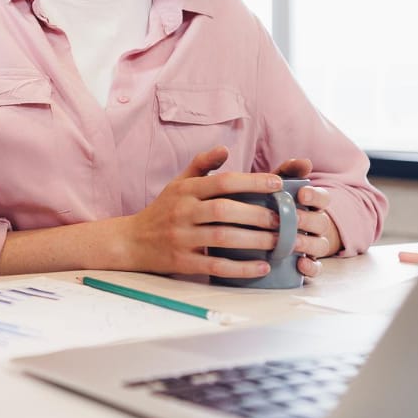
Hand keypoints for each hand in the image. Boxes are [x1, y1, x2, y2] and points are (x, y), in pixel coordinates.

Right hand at [114, 147, 310, 279]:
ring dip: (255, 240)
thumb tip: (225, 149)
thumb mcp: (178, 183)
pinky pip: (216, 265)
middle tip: (286, 219)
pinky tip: (262, 267)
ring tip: (280, 242)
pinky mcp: (183, 262)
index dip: (251, 182)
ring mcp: (182, 238)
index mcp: (186, 190)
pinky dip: (241, 268)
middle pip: (225, 210)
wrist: (131, 241)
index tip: (278, 184)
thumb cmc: (163, 210)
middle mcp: (183, 212)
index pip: (222, 182)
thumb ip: (201, 165)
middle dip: (258, 214)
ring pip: (223, 237)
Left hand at [271, 158, 342, 278]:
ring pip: (320, 245)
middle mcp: (317, 224)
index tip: (302, 194)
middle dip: (308, 220)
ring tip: (293, 242)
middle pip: (320, 222)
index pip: (323, 198)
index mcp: (312, 204)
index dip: (315, 196)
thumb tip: (304, 162)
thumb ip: (288, 172)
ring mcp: (314, 243)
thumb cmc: (274, 203)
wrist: (266, 229)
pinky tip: (300, 265)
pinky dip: (311, 267)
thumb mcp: (277, 186)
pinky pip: (316, 267)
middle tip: (293, 219)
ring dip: (308, 243)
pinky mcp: (308, 262)